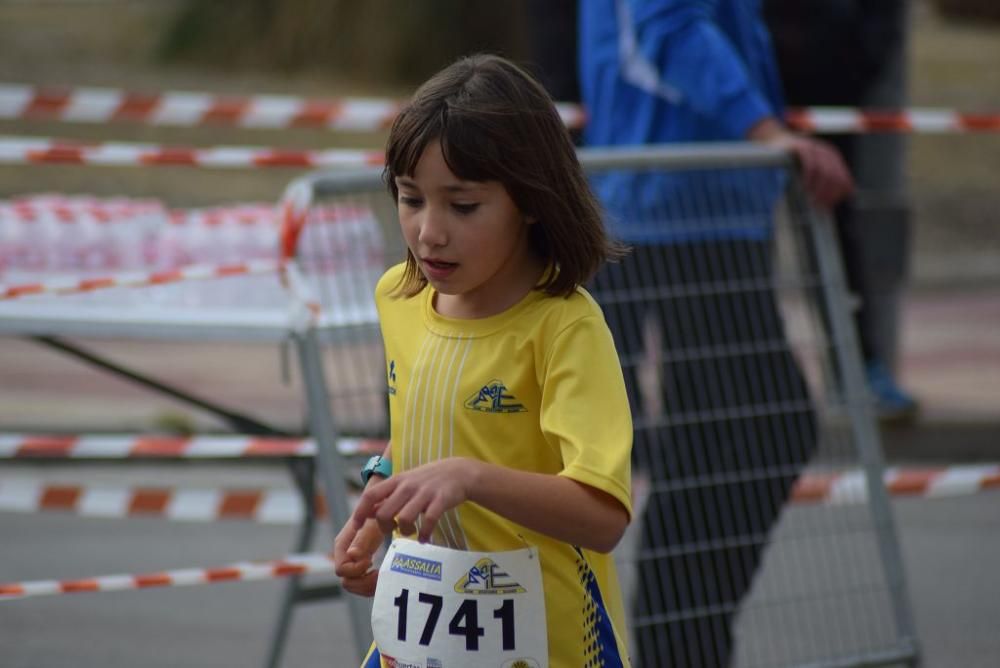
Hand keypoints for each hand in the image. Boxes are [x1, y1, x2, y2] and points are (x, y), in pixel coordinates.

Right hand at [333, 516, 383, 596]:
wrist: (383, 506)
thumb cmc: (378, 512)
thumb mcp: (372, 524)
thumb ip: (362, 539)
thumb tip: (352, 555)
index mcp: (343, 545)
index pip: (342, 570)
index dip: (357, 570)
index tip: (371, 560)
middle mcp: (345, 555)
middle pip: (347, 582)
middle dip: (363, 583)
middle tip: (379, 574)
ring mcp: (352, 561)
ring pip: (353, 585)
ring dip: (368, 586)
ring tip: (381, 576)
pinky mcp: (361, 564)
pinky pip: (362, 583)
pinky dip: (371, 585)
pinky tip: (381, 575)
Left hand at [349, 458, 478, 542]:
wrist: (459, 472)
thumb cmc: (428, 480)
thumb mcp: (405, 482)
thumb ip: (388, 496)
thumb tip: (368, 513)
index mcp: (396, 481)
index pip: (370, 495)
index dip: (360, 512)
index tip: (357, 527)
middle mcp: (408, 486)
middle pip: (384, 513)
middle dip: (385, 528)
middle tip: (394, 529)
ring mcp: (424, 493)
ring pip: (403, 519)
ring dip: (405, 532)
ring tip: (412, 531)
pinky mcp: (440, 500)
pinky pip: (428, 522)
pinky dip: (424, 534)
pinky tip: (425, 538)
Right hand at [749, 118, 853, 208]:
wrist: (777, 140)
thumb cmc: (793, 159)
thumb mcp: (811, 169)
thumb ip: (821, 181)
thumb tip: (828, 203)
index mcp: (833, 158)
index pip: (844, 180)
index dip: (838, 194)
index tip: (828, 205)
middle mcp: (827, 152)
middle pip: (836, 177)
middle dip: (828, 194)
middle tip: (819, 205)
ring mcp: (815, 149)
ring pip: (825, 172)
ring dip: (820, 189)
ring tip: (812, 199)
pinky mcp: (803, 148)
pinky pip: (810, 165)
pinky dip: (810, 178)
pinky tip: (805, 187)